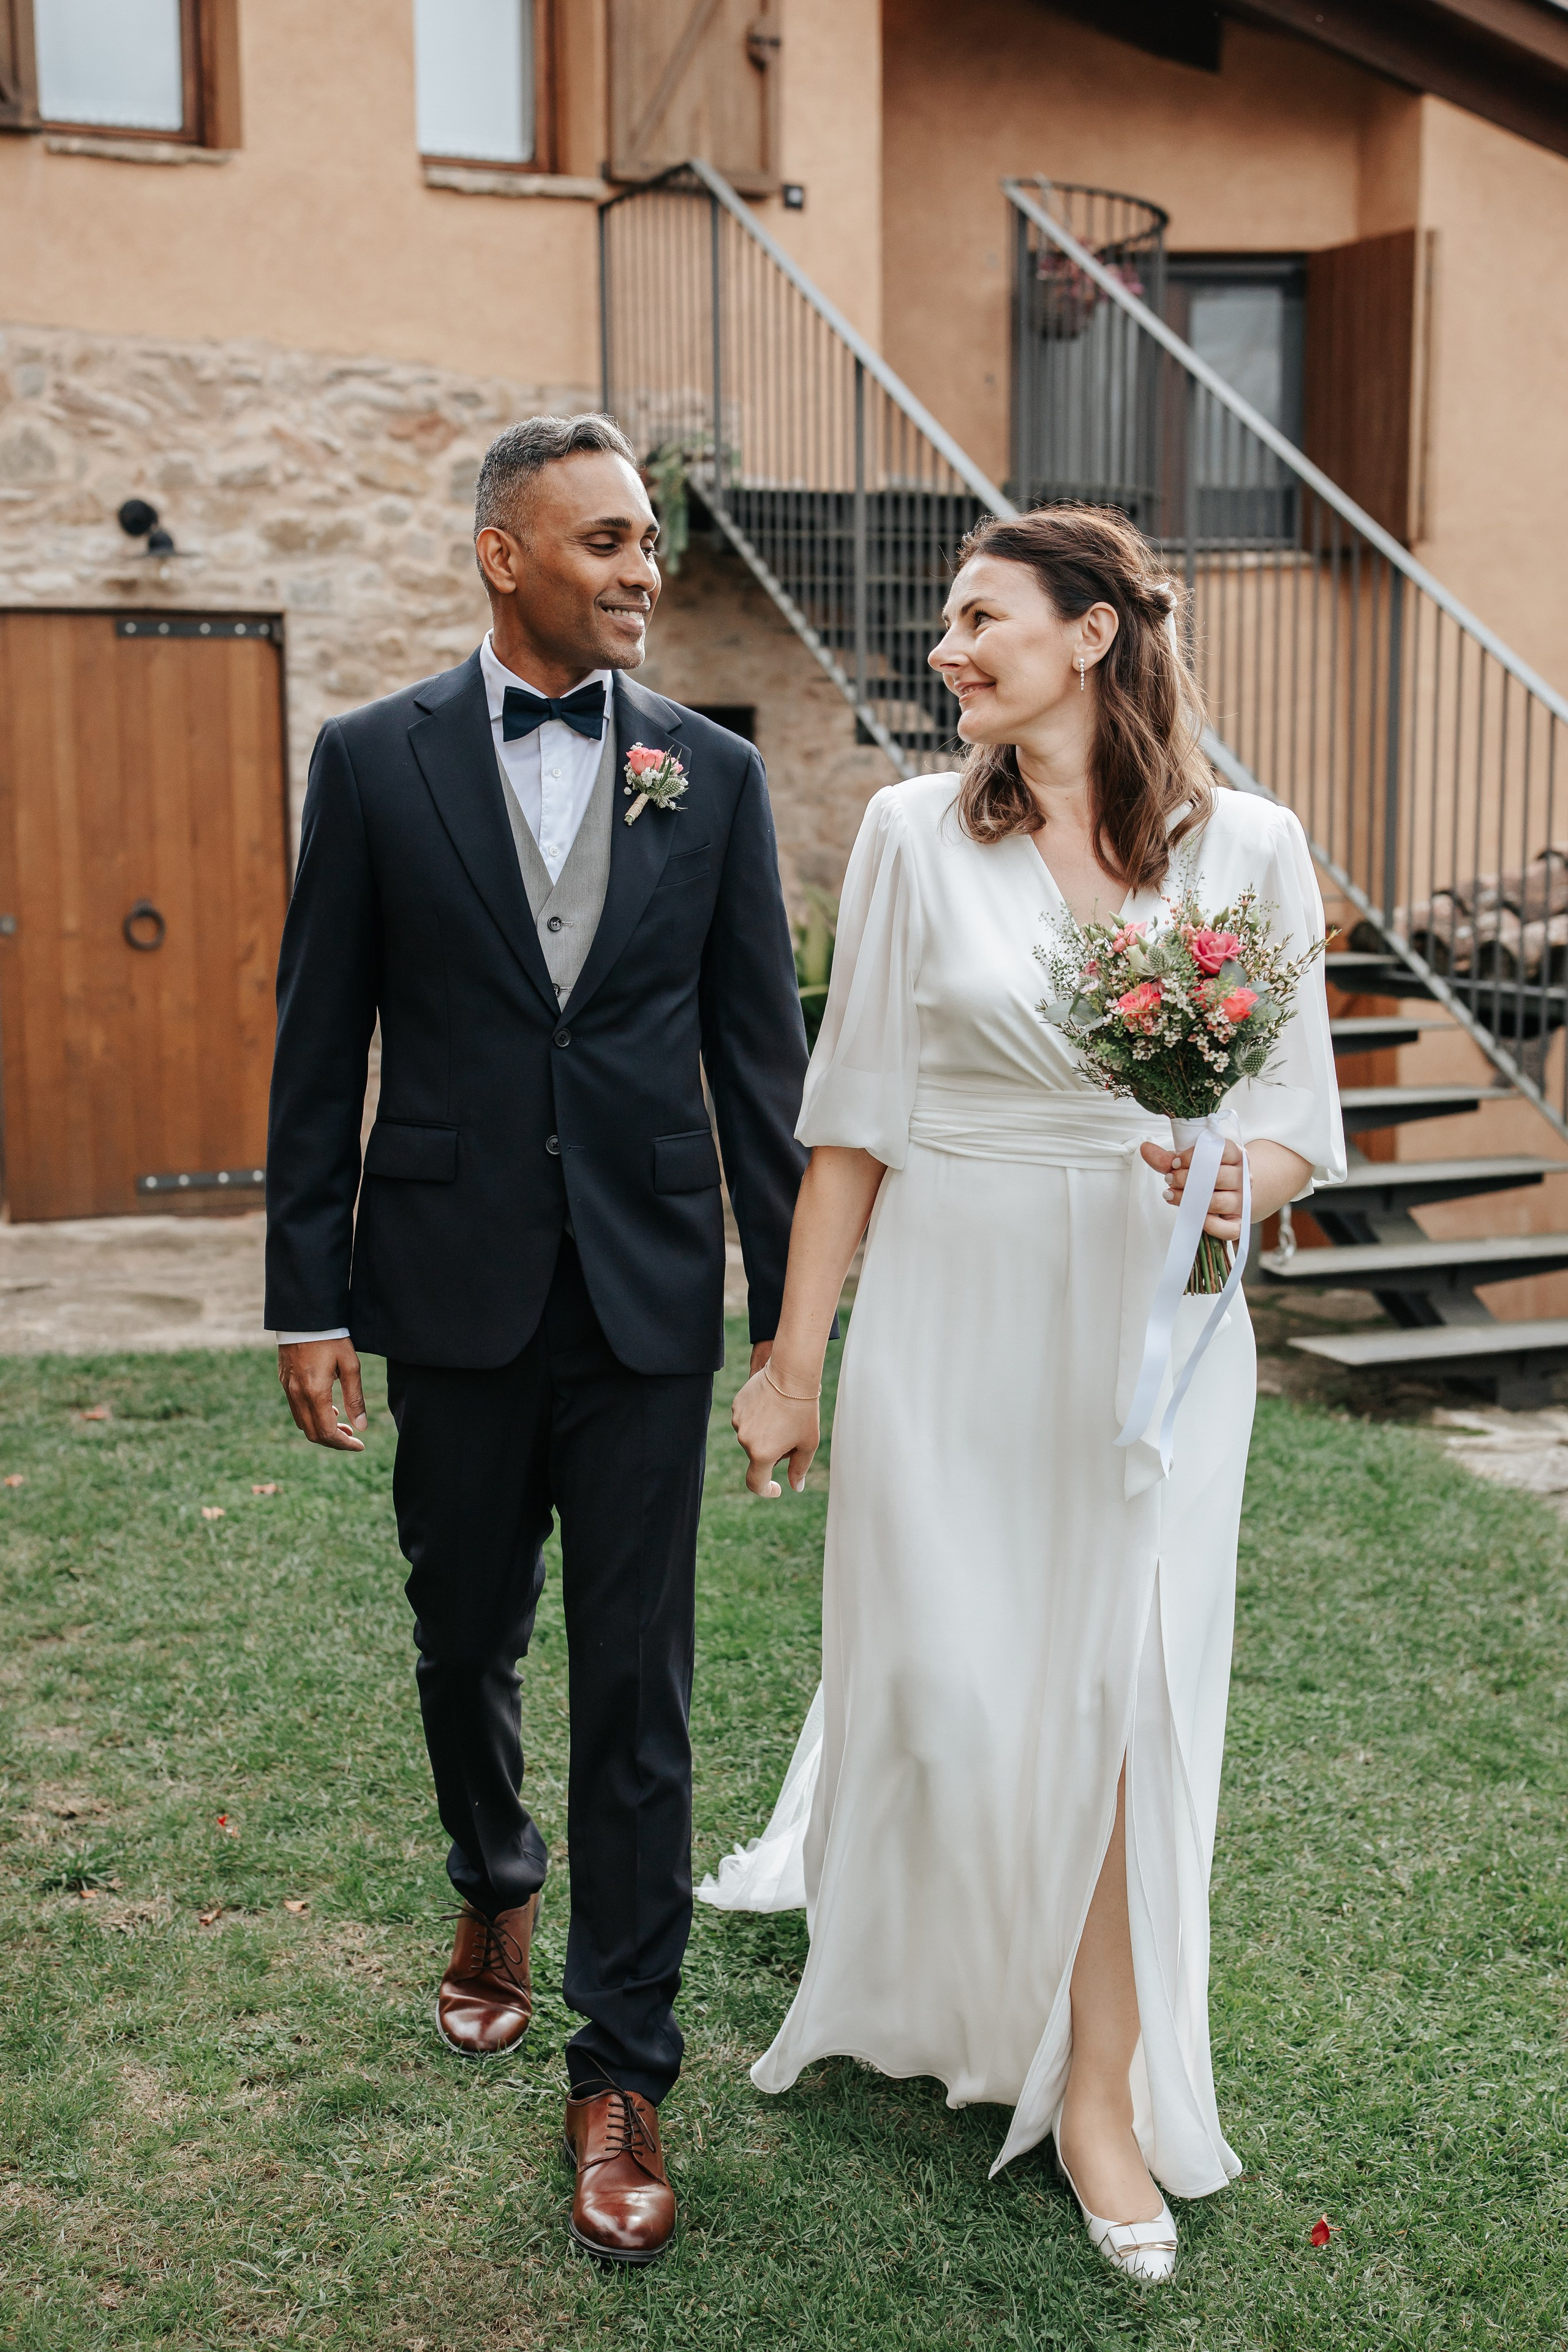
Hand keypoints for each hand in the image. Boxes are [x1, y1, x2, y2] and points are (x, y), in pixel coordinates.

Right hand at [278, 1339, 368, 1450]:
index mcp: (315, 1392)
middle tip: (353, 1438)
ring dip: (322, 1431)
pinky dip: (311, 1418)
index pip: (328, 1432)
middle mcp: (297, 1395)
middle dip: (334, 1441)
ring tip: (342, 1425)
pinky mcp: (284, 1382)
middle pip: (313, 1434)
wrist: (304, 1316)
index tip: (360, 1445)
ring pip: (303, 1424)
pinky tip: (326, 1409)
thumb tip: (361, 1427)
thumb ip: (355, 1398)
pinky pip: (296, 1410)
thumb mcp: (350, 1366)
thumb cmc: (331, 1337)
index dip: (344, 1444)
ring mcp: (288, 1389)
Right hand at [731, 1356, 819, 1497]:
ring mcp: (738, 1422)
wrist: (791, 1375)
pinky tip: (772, 1403)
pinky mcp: (736, 1406)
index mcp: (762, 1454)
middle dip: (773, 1450)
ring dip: (765, 1433)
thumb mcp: (808, 1444)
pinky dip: (758, 1417)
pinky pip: (746, 1419)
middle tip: (791, 1431)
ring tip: (782, 1414)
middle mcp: (745, 1440)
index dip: (766, 1489)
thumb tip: (795, 1487)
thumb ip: (799, 1469)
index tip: (776, 1488)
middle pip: (758, 1455)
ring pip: (752, 1436)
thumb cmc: (804, 1411)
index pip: (756, 1483)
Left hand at [1140, 1136, 1247, 1241]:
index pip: (1220, 1150)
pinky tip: (1193, 1215)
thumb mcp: (1188, 1164)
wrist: (1229, 1194)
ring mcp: (1243, 1200)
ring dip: (1191, 1200)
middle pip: (1219, 1177)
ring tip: (1173, 1195)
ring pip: (1220, 1202)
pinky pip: (1229, 1228)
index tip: (1176, 1163)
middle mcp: (1243, 1177)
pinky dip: (1210, 1225)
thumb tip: (1145, 1149)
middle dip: (1187, 1179)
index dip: (1194, 1157)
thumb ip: (1168, 1158)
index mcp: (1235, 1156)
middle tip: (1170, 1180)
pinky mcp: (1239, 1221)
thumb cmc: (1207, 1176)